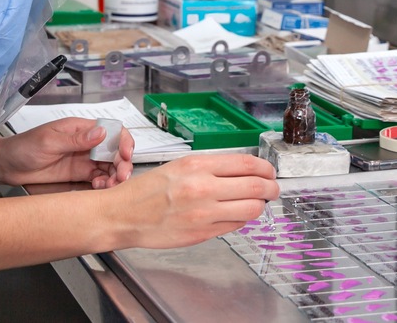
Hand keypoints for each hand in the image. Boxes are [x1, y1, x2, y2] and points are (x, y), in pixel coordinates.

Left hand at [0, 117, 133, 187]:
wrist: (5, 167)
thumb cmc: (23, 148)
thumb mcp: (49, 141)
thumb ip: (76, 139)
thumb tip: (101, 132)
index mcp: (81, 129)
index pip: (112, 130)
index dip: (123, 141)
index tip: (126, 154)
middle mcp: (86, 143)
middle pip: (115, 151)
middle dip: (122, 163)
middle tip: (121, 177)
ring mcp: (83, 160)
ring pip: (110, 167)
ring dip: (115, 176)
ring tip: (110, 186)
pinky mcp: (79, 175)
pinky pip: (99, 179)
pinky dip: (104, 185)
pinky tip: (100, 189)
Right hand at [103, 154, 278, 249]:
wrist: (123, 215)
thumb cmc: (146, 190)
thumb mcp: (179, 166)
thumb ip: (211, 168)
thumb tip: (243, 172)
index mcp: (197, 165)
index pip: (247, 163)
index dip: (266, 168)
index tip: (270, 172)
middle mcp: (202, 187)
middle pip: (255, 186)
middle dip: (271, 188)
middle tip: (273, 189)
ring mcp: (203, 213)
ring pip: (251, 209)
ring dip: (259, 206)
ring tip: (257, 203)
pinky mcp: (202, 233)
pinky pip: (234, 225)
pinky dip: (241, 219)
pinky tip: (235, 214)